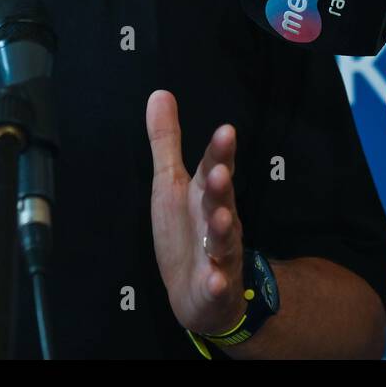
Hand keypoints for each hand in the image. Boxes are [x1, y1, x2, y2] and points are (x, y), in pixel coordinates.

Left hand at [145, 89, 245, 335]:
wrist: (200, 293)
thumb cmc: (187, 230)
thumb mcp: (171, 184)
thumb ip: (167, 141)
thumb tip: (159, 93)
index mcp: (205, 195)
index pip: (214, 168)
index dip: (220, 152)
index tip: (226, 130)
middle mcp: (218, 220)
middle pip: (221, 200)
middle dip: (221, 186)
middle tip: (219, 171)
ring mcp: (220, 254)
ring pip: (223, 241)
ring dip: (222, 230)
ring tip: (220, 218)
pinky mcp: (215, 286)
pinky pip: (218, 285)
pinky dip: (217, 282)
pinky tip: (215, 279)